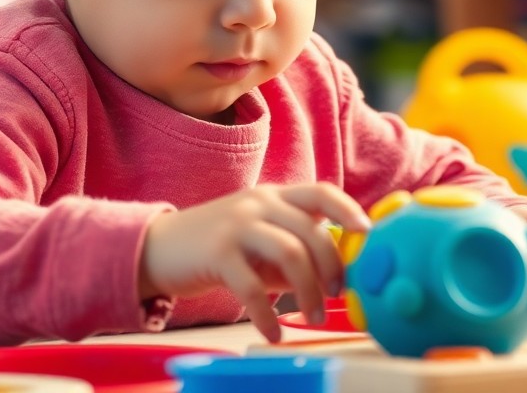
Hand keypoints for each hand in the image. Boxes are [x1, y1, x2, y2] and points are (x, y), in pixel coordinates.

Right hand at [139, 183, 372, 342]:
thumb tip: (335, 273)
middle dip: (332, 268)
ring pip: (290, 254)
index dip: (348, 210)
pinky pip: (253, 287)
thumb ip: (292, 248)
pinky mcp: (217, 252)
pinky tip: (273, 332)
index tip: (367, 233)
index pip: (321, 192)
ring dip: (308, 291)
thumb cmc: (218, 246)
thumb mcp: (259, 238)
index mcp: (274, 196)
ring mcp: (237, 225)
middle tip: (335, 296)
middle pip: (311, 231)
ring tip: (311, 316)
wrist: (159, 247)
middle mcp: (259, 203)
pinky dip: (268, 315)